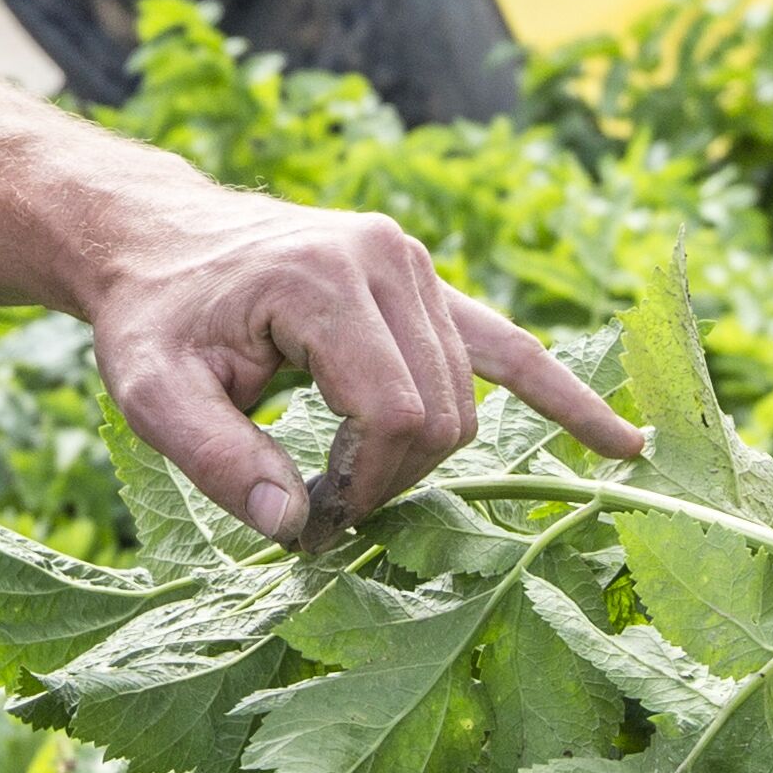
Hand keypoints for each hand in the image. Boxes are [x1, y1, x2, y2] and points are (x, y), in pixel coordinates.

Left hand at [76, 181, 638, 545]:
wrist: (158, 242)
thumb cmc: (152, 319)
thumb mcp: (154, 394)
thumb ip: (220, 462)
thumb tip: (294, 530)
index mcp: (323, 278)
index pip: (394, 411)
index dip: (367, 484)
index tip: (316, 518)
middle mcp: (386, 258)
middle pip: (440, 410)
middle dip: (393, 477)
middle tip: (322, 506)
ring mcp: (414, 265)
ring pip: (468, 397)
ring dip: (422, 454)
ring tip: (348, 478)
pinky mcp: (426, 282)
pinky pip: (508, 345)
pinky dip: (561, 395)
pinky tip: (620, 442)